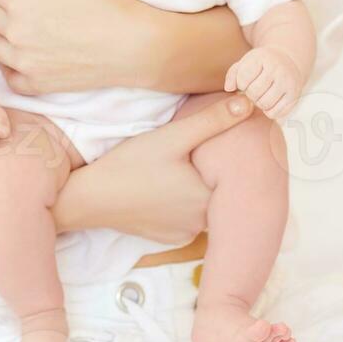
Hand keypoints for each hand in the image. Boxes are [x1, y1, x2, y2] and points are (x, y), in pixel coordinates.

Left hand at [0, 0, 145, 94]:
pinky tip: (32, 53)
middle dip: (6, 6)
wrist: (133, 45)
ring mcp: (23, 63)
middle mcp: (14, 34)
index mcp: (19, 2)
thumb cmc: (104, 1)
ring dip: (6, 33)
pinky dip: (14, 65)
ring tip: (33, 26)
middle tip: (34, 3)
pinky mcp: (35, 85)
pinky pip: (9, 75)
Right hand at [53, 92, 254, 244]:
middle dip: (210, 172)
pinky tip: (164, 188)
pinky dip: (180, 204)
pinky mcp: (170, 238)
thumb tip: (250, 103)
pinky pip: (186, 218)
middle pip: (217, 190)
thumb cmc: (131, 164)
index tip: (215, 144)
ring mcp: (186, 233)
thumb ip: (212, 121)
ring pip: (202, 205)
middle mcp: (203, 223)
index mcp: (209, 197)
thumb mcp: (172, 137)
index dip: (225, 156)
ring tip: (178, 169)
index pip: (231, 174)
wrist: (92, 198)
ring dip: (196, 189)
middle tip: (190, 153)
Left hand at [224, 47, 302, 119]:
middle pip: (254, 92)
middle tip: (253, 89)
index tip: (245, 81)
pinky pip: (276, 113)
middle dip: (249, 94)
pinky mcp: (295, 95)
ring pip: (265, 104)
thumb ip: (232, 74)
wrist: (288, 60)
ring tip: (260, 95)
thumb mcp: (246, 62)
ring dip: (259, 103)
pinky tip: (270, 101)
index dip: (240, 83)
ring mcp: (288, 82)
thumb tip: (228, 88)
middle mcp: (277, 69)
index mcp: (262, 58)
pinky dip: (269, 111)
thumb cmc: (261, 64)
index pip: (243, 77)